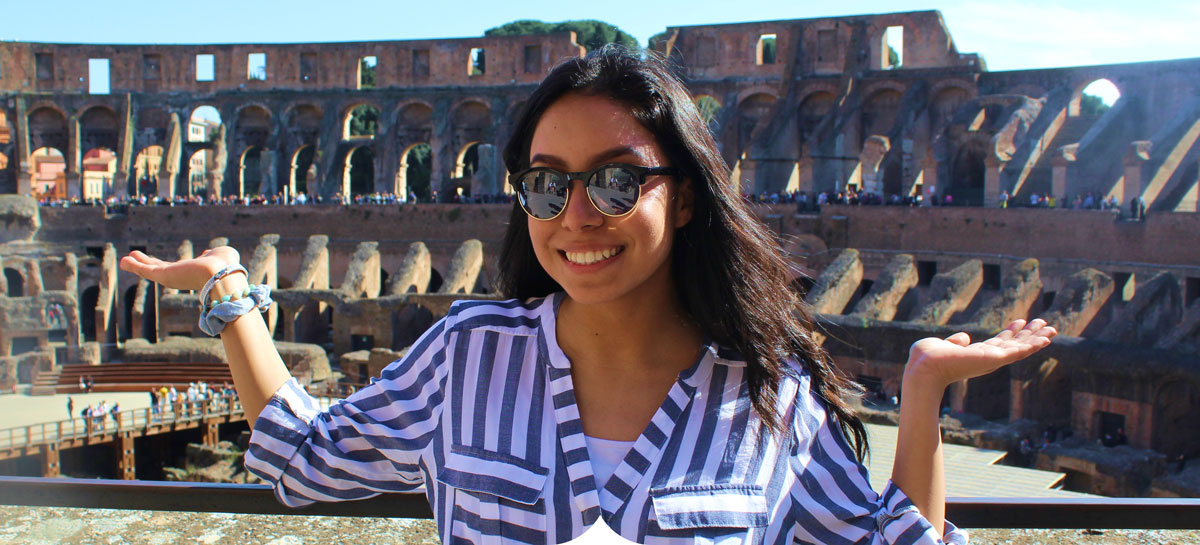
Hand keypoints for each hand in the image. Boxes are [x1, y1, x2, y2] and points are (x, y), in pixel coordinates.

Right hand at [119, 246, 240, 291]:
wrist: (221, 275)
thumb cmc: (226, 266)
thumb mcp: (221, 255)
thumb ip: (212, 254)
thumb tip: (206, 254)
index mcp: (193, 272)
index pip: (176, 269)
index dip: (167, 266)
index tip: (157, 263)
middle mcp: (180, 277)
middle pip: (159, 270)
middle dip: (147, 265)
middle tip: (134, 259)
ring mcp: (171, 277)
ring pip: (150, 271)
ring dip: (137, 265)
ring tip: (124, 260)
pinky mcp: (164, 276)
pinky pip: (145, 270)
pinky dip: (134, 266)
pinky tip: (124, 261)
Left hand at [906, 319, 1056, 388]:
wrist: (923, 368)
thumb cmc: (926, 359)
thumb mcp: (942, 345)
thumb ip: (955, 341)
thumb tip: (964, 338)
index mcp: (976, 354)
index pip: (998, 343)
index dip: (1011, 333)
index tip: (1021, 322)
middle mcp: (987, 358)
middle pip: (1014, 345)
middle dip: (1030, 335)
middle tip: (1045, 324)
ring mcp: (993, 360)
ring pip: (1021, 348)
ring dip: (1037, 338)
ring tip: (1052, 329)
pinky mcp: (995, 358)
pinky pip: (1020, 351)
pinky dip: (1034, 344)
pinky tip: (1046, 338)